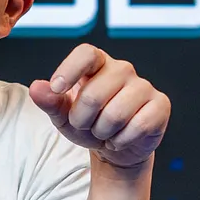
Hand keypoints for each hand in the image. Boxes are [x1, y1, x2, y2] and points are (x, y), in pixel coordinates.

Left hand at [29, 44, 170, 168]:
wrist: (115, 146)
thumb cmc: (88, 124)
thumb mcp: (63, 116)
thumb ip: (50, 102)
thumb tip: (38, 88)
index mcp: (97, 64)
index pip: (86, 53)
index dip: (70, 69)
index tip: (57, 88)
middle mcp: (123, 69)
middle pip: (94, 94)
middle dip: (82, 119)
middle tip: (85, 125)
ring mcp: (144, 86)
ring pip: (115, 114)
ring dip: (103, 132)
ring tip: (104, 132)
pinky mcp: (160, 105)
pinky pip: (138, 126)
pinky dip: (122, 140)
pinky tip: (121, 138)